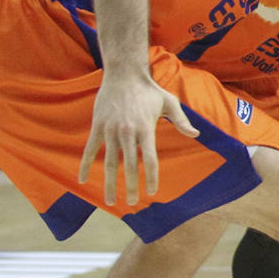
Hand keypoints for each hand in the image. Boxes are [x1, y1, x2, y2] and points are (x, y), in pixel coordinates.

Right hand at [79, 69, 199, 205]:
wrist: (124, 74)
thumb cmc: (149, 90)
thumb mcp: (170, 102)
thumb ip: (182, 121)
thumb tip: (196, 135)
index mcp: (146, 129)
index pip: (149, 159)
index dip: (151, 177)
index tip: (151, 192)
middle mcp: (128, 132)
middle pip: (130, 165)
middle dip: (131, 186)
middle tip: (132, 203)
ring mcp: (110, 130)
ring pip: (109, 162)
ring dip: (109, 183)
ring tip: (110, 201)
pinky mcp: (98, 126)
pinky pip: (89, 149)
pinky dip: (84, 165)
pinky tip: (82, 180)